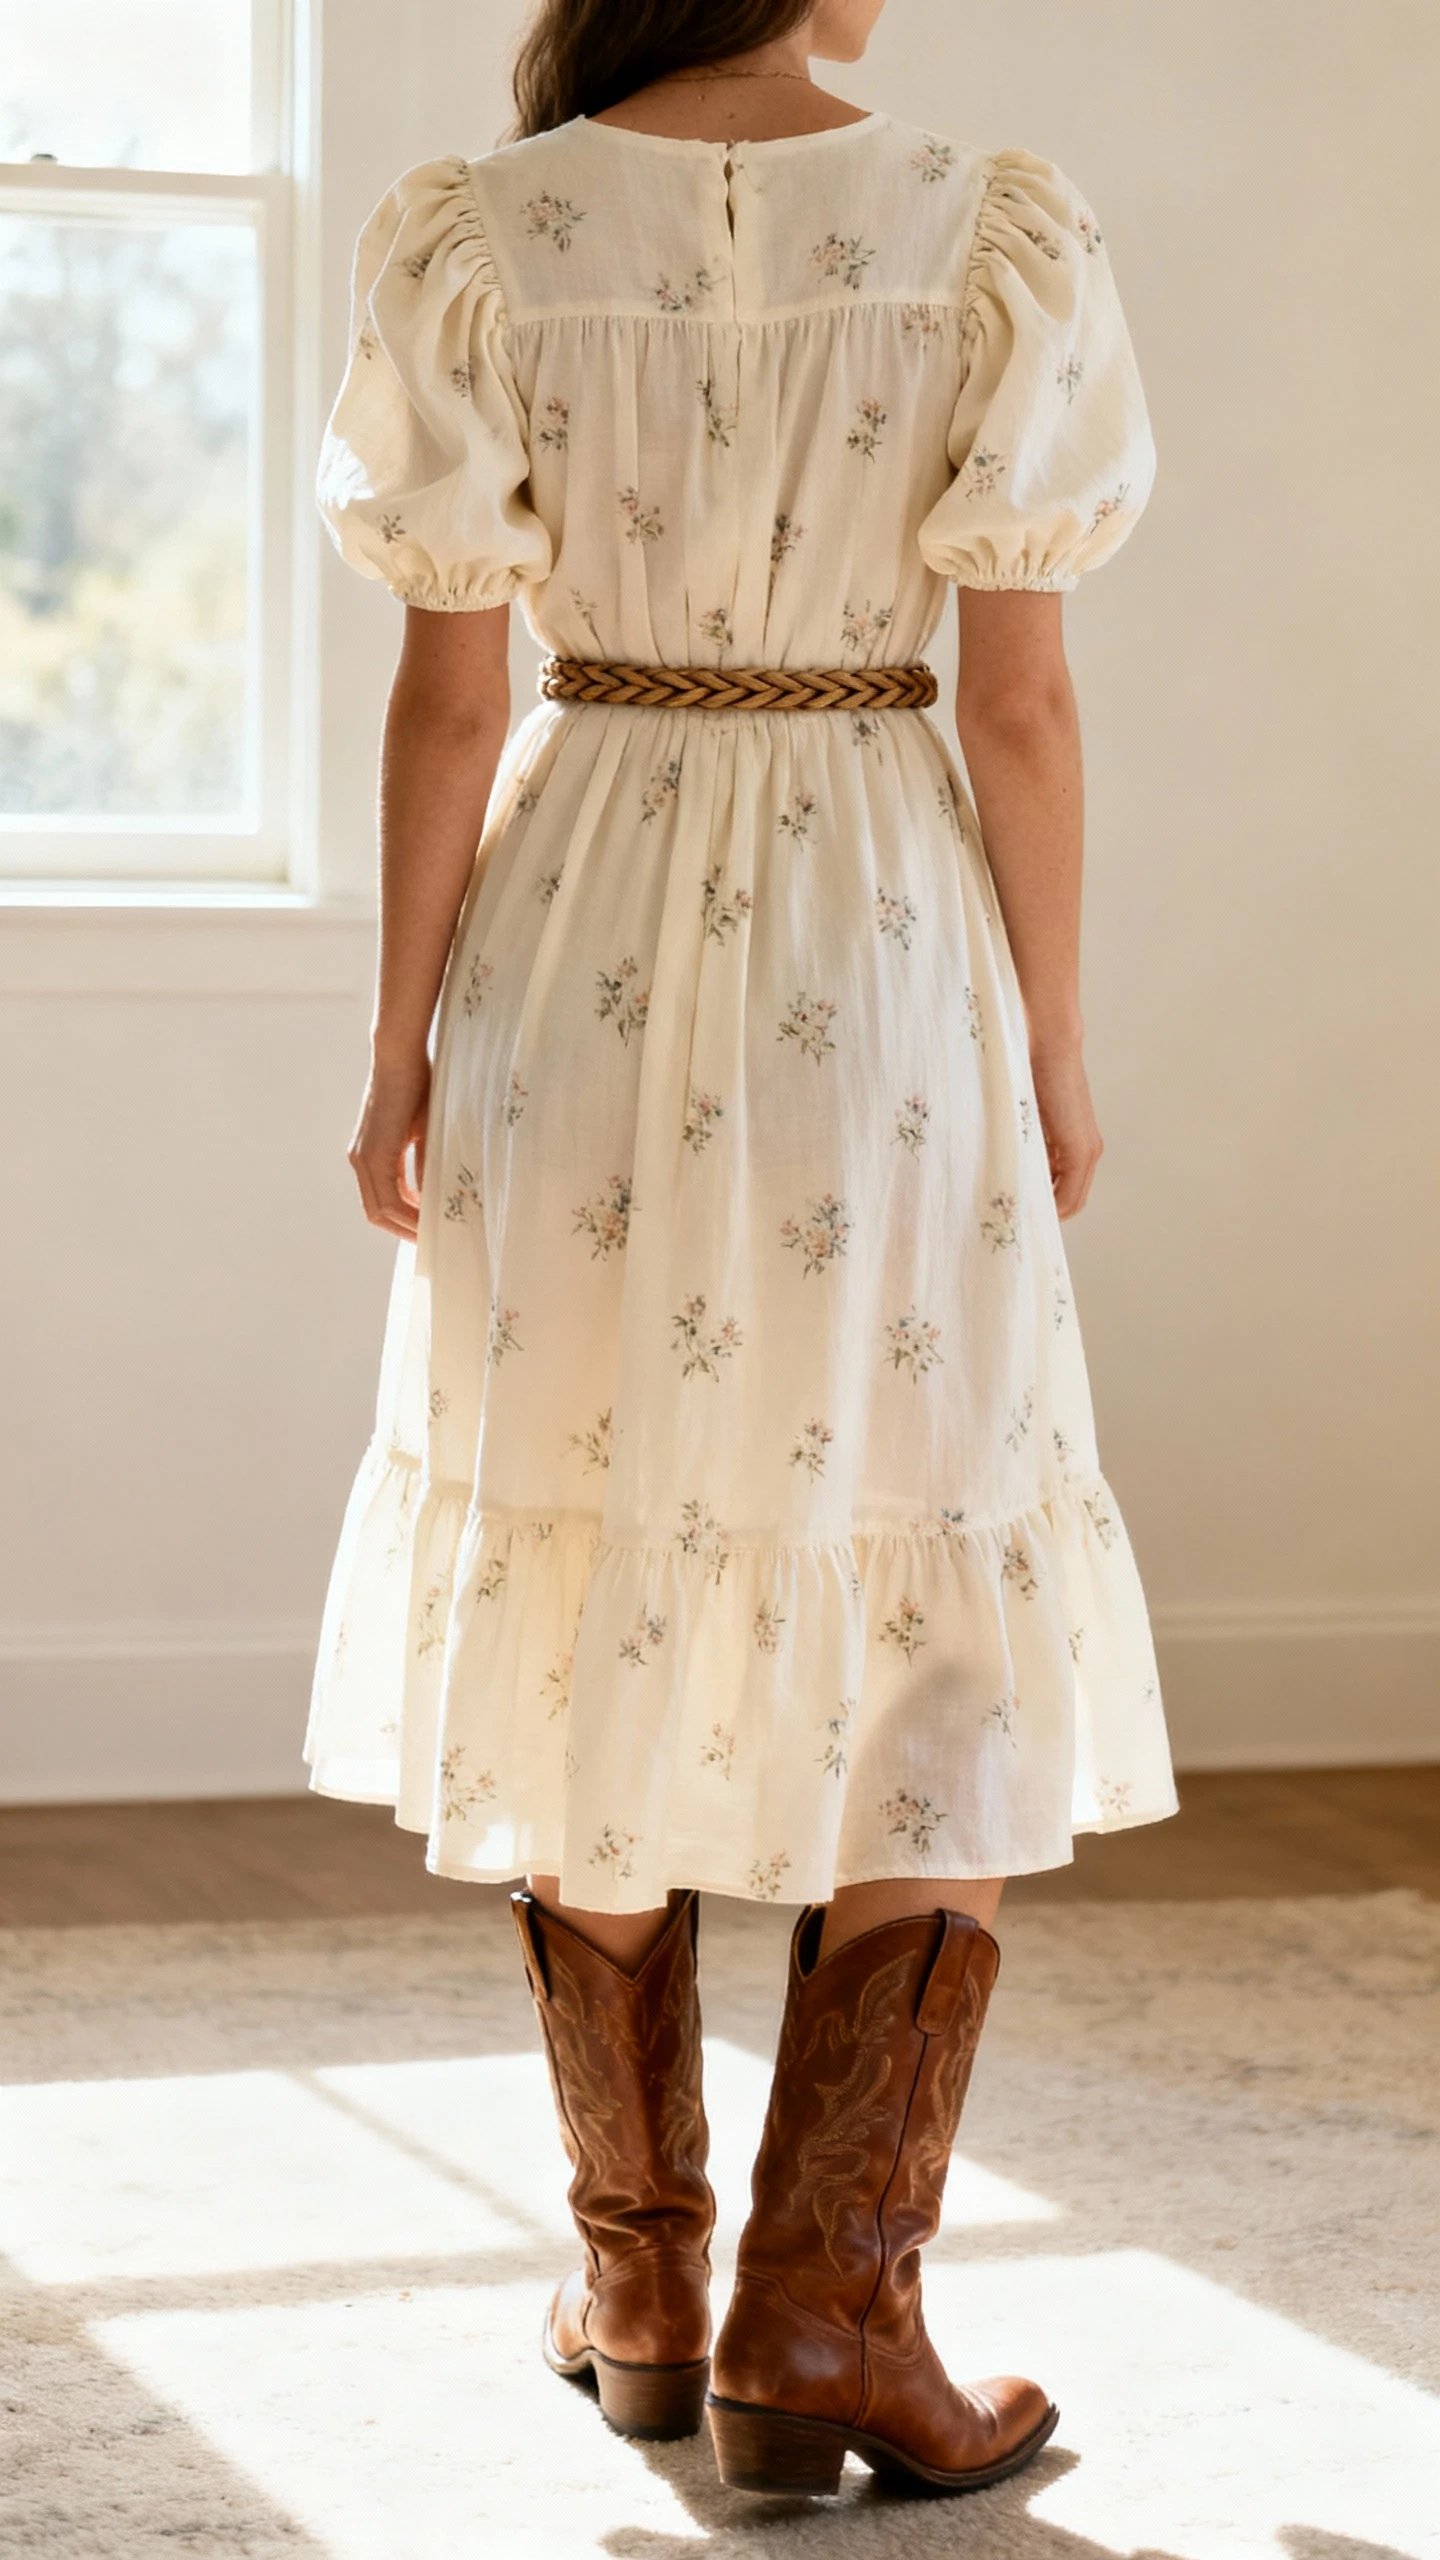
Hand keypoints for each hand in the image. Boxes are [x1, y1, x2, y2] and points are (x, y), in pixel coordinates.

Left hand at [348, 1052, 430, 1239]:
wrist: (401, 1058)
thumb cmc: (418, 1087)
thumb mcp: (423, 1133)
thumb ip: (422, 1165)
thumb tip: (433, 1194)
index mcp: (370, 1157)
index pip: (382, 1202)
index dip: (401, 1222)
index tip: (426, 1232)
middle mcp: (360, 1161)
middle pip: (376, 1214)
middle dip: (402, 1232)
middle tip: (430, 1243)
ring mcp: (363, 1158)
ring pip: (380, 1210)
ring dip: (406, 1226)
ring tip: (432, 1236)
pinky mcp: (373, 1153)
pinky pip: (388, 1196)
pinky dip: (408, 1212)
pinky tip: (428, 1217)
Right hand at [1030, 1042, 1101, 1218]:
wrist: (1049, 1045)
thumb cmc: (1031, 1074)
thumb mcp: (1028, 1119)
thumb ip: (1028, 1145)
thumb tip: (1010, 1172)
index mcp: (1077, 1146)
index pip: (1067, 1193)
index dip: (1047, 1207)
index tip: (1021, 1212)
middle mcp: (1088, 1153)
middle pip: (1071, 1203)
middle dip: (1046, 1214)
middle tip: (1017, 1220)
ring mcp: (1087, 1152)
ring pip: (1071, 1200)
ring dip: (1047, 1210)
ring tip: (1018, 1215)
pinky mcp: (1080, 1148)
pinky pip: (1068, 1192)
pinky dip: (1051, 1204)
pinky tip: (1027, 1205)